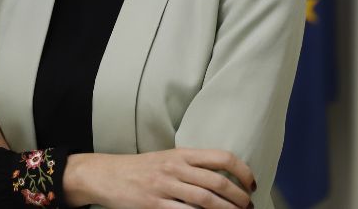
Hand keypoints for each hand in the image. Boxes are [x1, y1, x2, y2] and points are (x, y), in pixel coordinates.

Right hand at [63, 148, 254, 208]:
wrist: (105, 175)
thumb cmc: (139, 169)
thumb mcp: (165, 159)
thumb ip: (191, 165)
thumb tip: (223, 179)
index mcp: (180, 154)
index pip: (221, 157)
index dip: (243, 171)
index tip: (252, 184)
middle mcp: (174, 168)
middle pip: (218, 182)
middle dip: (239, 197)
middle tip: (248, 206)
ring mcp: (164, 187)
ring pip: (206, 200)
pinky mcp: (154, 205)